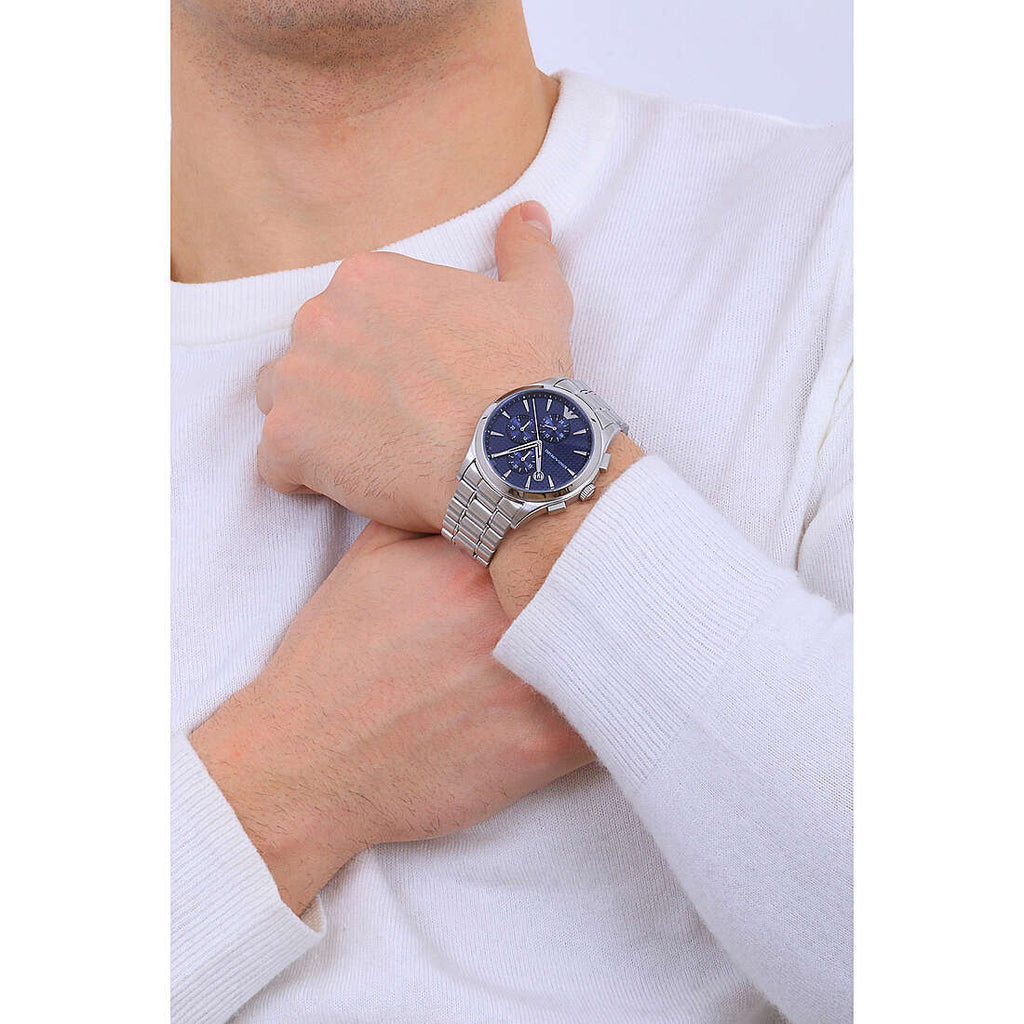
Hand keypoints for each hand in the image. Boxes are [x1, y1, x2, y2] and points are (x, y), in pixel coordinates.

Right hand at [190, 521, 591, 915]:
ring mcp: (530, 682)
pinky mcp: (545, 748)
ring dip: (621, 643)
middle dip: (610, 577)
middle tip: (625, 584)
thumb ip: (429, 510)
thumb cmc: (336, 657)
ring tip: (628, 639)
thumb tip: (488, 480)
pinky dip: (619, 703)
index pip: (557, 521)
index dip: (580, 524)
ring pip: (617, 646)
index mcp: (469, 561)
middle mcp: (506, 613)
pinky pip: (615, 716)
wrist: (307, 761)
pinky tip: (606, 697)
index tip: (591, 532)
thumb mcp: (371, 557)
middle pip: (599, 576)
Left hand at [255, 201, 572, 531]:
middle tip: (398, 424)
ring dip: (316, 429)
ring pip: (284, 404)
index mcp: (368, 279)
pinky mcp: (289, 439)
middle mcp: (320, 317)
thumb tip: (528, 214)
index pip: (347, 317)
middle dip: (343, 390)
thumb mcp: (537, 302)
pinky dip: (306, 479)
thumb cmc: (522, 379)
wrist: (508, 455)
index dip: (378, 357)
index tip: (414, 385)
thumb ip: (524, 251)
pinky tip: (357, 484)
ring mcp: (298, 378)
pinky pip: (276, 465)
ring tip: (372, 454)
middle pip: (311, 357)